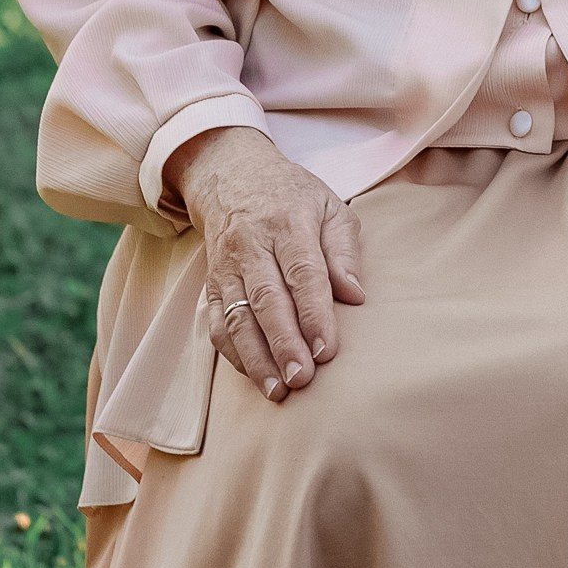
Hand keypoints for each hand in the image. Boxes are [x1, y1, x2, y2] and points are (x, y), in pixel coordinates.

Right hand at [170, 124, 365, 398]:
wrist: (231, 175)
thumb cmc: (292, 197)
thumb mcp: (330, 206)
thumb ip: (344, 250)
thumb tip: (355, 295)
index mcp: (288, 222)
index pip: (302, 272)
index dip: (314, 313)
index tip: (327, 350)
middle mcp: (252, 245)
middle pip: (266, 299)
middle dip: (284, 343)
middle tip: (302, 379)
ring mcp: (226, 266)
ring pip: (237, 317)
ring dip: (256, 358)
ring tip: (277, 392)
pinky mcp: (212, 284)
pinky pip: (217, 323)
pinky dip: (234, 353)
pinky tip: (254, 375)